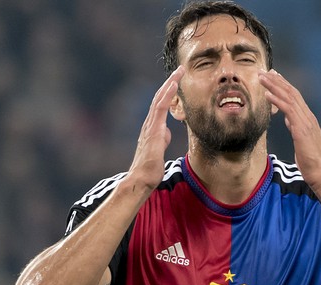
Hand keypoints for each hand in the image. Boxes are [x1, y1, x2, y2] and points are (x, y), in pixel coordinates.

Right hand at [127, 66, 184, 190]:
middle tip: (180, 70)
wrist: (141, 179)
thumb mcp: (159, 150)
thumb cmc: (150, 168)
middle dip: (170, 82)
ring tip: (179, 71)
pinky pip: (160, 108)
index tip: (177, 81)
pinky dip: (166, 95)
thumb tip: (166, 132)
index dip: (168, 92)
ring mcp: (150, 126)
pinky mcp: (153, 130)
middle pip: (159, 98)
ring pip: (159, 99)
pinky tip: (173, 85)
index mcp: (152, 128)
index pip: (160, 105)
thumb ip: (162, 139)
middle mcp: (149, 124)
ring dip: (169, 84)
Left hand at [259, 69, 320, 188]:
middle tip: (264, 71)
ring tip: (261, 77)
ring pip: (289, 98)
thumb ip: (295, 128)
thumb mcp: (301, 140)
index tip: (273, 75)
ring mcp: (306, 122)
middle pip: (292, 92)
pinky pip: (288, 110)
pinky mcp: (302, 129)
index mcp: (308, 119)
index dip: (283, 84)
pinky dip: (277, 100)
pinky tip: (266, 94)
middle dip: (277, 80)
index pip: (295, 96)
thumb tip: (288, 119)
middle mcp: (308, 117)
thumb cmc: (310, 161)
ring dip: (274, 86)